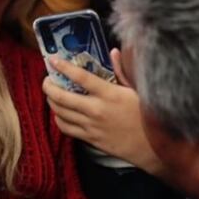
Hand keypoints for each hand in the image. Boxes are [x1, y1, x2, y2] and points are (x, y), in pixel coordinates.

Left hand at [42, 50, 162, 174]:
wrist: (152, 146)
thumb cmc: (147, 114)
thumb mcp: (137, 89)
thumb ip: (121, 70)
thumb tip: (113, 52)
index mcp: (109, 94)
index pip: (81, 77)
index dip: (64, 67)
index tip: (53, 60)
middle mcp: (96, 110)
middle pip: (63, 97)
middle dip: (49, 86)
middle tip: (47, 79)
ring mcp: (91, 126)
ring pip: (61, 113)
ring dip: (51, 101)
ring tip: (51, 94)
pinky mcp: (90, 139)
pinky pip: (66, 128)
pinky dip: (58, 119)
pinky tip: (60, 113)